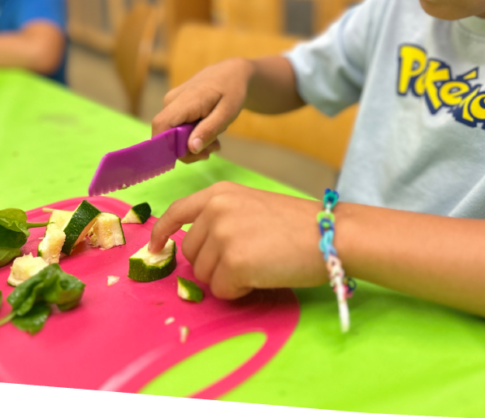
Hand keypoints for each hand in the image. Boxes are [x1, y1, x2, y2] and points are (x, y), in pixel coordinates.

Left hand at [148, 181, 327, 298]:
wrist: (329, 234)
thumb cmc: (297, 223)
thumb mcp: (252, 206)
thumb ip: (221, 218)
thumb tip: (198, 247)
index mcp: (220, 193)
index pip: (177, 211)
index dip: (162, 232)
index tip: (155, 247)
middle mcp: (216, 210)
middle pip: (189, 253)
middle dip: (211, 263)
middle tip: (246, 259)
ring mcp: (223, 235)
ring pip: (203, 275)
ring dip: (226, 278)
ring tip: (258, 264)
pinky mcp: (234, 262)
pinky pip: (222, 290)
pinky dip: (239, 291)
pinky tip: (262, 275)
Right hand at [151, 58, 253, 163]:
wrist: (230, 73)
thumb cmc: (232, 91)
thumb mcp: (227, 113)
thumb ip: (209, 130)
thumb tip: (191, 148)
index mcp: (183, 101)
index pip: (161, 127)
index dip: (168, 146)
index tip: (193, 156)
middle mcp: (170, 101)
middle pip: (166, 136)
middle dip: (188, 150)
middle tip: (214, 149)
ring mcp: (170, 104)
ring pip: (172, 134)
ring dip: (193, 144)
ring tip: (216, 142)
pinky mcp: (174, 108)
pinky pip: (176, 129)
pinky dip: (192, 136)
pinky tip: (208, 133)